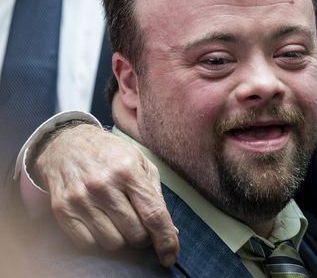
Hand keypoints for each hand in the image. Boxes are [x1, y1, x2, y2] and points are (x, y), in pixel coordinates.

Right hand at [33, 124, 178, 266]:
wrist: (66, 144)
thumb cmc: (110, 154)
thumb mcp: (140, 163)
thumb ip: (155, 196)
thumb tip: (171, 230)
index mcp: (129, 171)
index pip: (154, 215)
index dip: (166, 239)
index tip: (170, 256)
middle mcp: (104, 185)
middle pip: (134, 233)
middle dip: (143, 236)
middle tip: (139, 224)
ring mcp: (81, 198)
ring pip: (112, 242)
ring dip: (121, 238)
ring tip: (118, 220)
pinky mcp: (62, 210)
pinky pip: (87, 244)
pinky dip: (98, 241)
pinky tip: (100, 224)